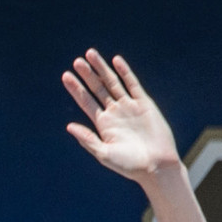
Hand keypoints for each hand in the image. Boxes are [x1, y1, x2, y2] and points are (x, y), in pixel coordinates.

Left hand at [63, 51, 178, 182]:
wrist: (156, 166)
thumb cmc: (129, 165)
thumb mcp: (104, 154)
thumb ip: (87, 139)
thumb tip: (68, 126)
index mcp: (102, 124)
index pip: (86, 101)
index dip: (76, 89)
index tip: (65, 76)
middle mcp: (114, 113)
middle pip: (97, 88)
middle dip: (87, 75)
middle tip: (76, 61)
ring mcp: (129, 107)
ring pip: (113, 83)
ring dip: (102, 69)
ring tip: (90, 54)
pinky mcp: (144, 104)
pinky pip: (133, 84)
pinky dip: (125, 72)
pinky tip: (116, 61)